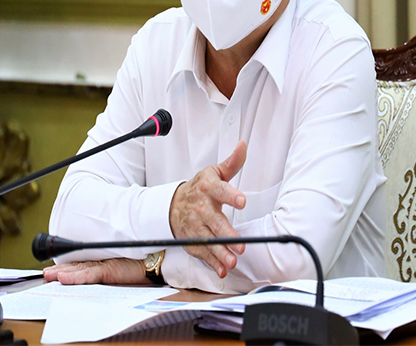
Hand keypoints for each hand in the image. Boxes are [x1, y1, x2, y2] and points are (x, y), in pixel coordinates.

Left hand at [43, 259, 145, 284]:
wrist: (156, 263)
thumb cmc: (142, 266)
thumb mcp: (121, 270)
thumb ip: (108, 271)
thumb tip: (95, 275)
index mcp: (104, 263)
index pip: (81, 266)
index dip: (67, 268)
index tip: (54, 272)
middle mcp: (102, 262)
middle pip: (77, 266)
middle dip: (60, 270)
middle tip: (45, 274)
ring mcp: (104, 264)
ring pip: (78, 269)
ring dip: (62, 272)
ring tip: (49, 276)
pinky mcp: (108, 269)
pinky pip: (88, 274)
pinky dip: (75, 277)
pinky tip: (63, 278)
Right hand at [169, 141, 247, 277]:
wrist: (172, 204)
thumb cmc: (200, 188)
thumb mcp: (213, 173)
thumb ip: (232, 163)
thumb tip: (243, 146)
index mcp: (207, 189)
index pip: (220, 190)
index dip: (231, 195)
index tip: (242, 200)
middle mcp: (200, 209)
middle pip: (214, 222)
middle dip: (227, 235)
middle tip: (241, 245)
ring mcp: (195, 227)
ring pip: (208, 241)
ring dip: (220, 253)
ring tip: (232, 261)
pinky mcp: (193, 241)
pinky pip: (203, 254)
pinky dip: (212, 263)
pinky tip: (222, 270)